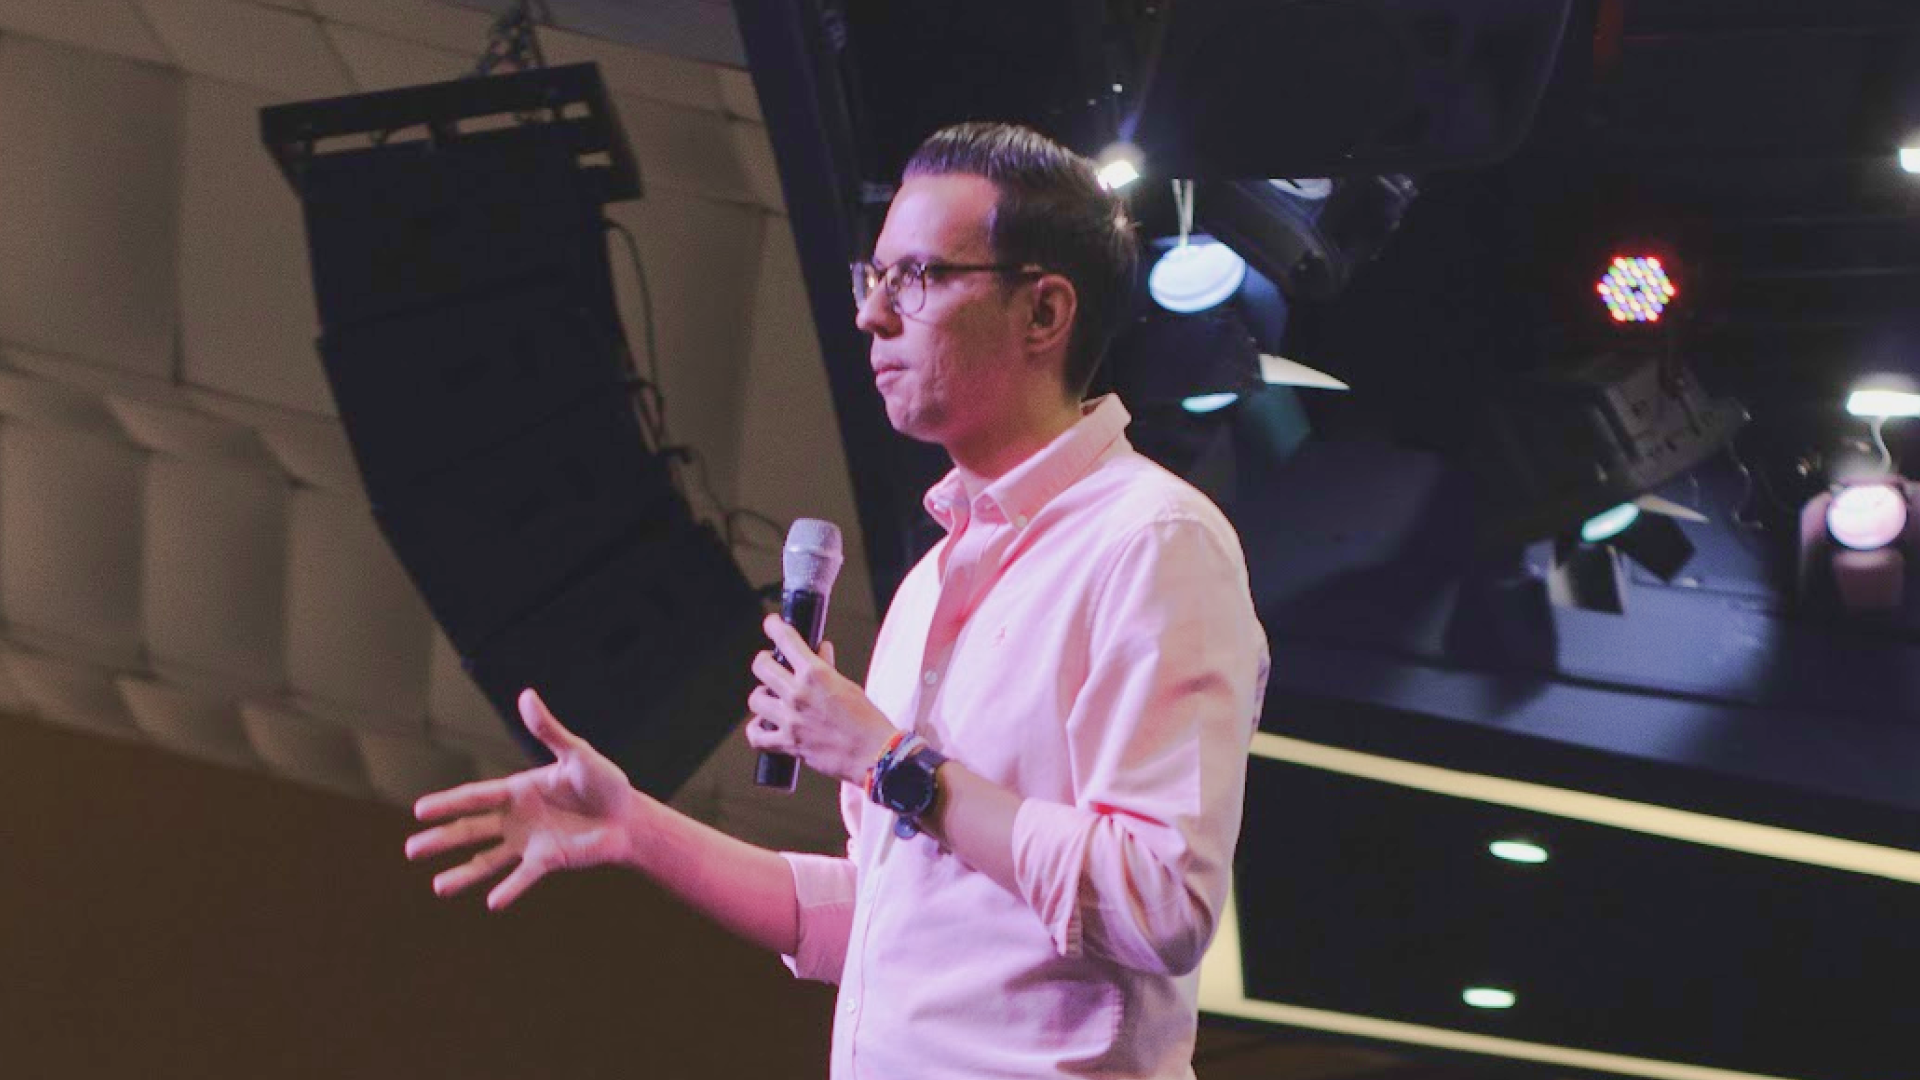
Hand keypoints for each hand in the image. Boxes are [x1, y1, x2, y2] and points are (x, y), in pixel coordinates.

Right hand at [405, 688, 642, 909]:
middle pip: (471, 830)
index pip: (475, 797)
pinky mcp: (548, 861)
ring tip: (437, 888)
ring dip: (463, 873)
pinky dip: (509, 889)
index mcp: (517, 790)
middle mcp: (516, 818)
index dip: (447, 803)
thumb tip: (526, 695)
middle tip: (410, 850)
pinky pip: (524, 876)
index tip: (419, 810)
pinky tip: (493, 902)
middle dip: (441, 839)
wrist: (628, 816)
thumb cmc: (603, 782)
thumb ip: (548, 730)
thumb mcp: (576, 753)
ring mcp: (529, 842)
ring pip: (488, 860)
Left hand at [745, 614, 895, 787]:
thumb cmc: (867, 721)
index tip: (771, 623)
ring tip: (769, 698)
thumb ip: (827, 667)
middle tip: (770, 664)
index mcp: (816, 674)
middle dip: (764, 662)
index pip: (785, 639)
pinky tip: (763, 726)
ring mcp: (790, 719)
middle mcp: (798, 693)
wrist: (875, 754)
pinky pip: (756, 736)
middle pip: (761, 667)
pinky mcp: (788, 743)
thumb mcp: (848, 686)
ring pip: (755, 699)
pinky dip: (756, 731)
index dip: (774, 626)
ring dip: (761, 696)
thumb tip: (820, 650)